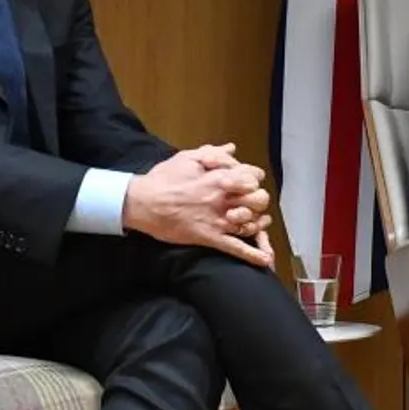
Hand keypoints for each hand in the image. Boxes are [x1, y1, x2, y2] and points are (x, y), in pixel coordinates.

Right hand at [125, 145, 275, 266]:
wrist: (142, 202)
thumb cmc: (163, 178)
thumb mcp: (187, 158)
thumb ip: (213, 152)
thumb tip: (232, 148)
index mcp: (219, 177)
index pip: (253, 176)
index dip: (254, 179)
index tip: (249, 182)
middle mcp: (223, 198)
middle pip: (258, 199)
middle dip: (259, 200)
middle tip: (252, 203)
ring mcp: (217, 219)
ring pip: (251, 223)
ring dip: (259, 225)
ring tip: (260, 224)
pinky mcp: (209, 237)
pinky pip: (235, 247)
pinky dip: (252, 255)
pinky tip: (265, 261)